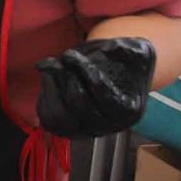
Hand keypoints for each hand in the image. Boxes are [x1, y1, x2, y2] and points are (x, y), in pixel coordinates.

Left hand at [35, 37, 155, 138]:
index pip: (104, 95)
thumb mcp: (135, 49)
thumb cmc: (125, 62)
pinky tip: (50, 80)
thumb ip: (125, 49)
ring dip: (51, 86)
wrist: (114, 73)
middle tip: (62, 58)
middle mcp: (107, 126)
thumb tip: (107, 50)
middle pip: (78, 103)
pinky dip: (44, 97)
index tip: (70, 54)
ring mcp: (86, 131)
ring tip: (52, 67)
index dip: (84, 71)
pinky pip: (47, 120)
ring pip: (58, 116)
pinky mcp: (67, 130)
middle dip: (66, 76)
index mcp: (128, 109)